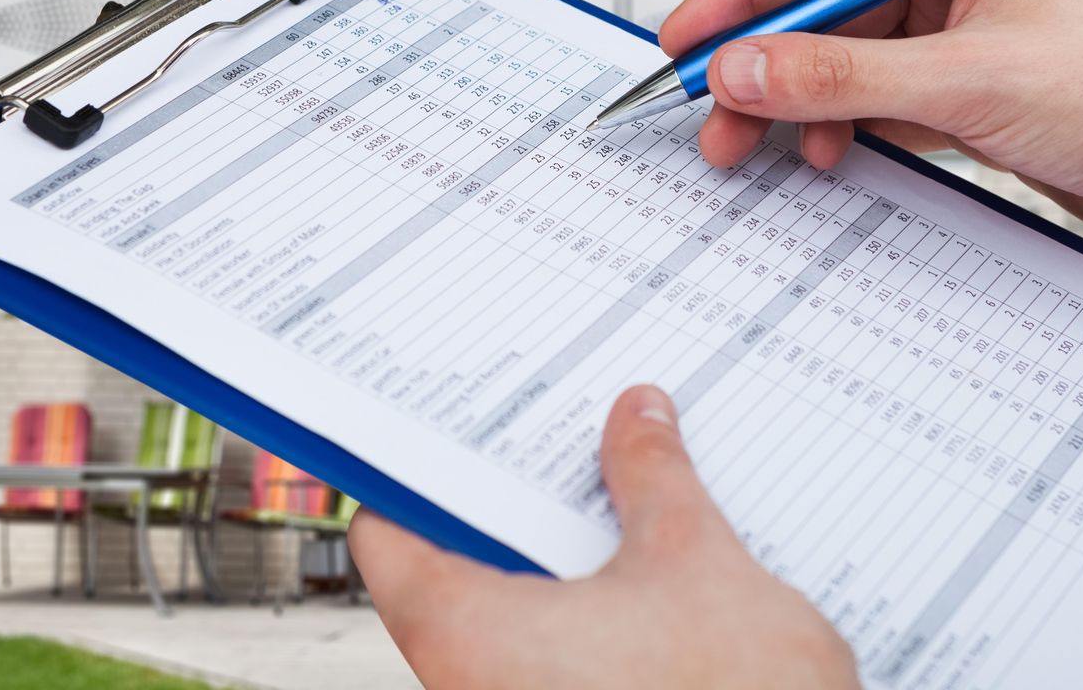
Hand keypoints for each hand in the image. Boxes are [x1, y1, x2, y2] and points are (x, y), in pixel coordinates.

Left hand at [351, 385, 859, 689]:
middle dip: (516, 504)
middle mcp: (469, 689)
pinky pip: (551, 664)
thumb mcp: (694, 561)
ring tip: (618, 497)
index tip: (457, 430)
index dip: (418, 472)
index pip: (388, 535)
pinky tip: (647, 580)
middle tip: (559, 443)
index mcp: (465, 635)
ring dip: (560, 562)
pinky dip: (587, 618)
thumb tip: (639, 420)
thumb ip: (655, 481)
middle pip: (455, 569)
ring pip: (510, 621)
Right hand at [661, 0, 1082, 254]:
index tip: (682, 39)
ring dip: (800, 108)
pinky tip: (825, 158)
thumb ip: (843, 76)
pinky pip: (884, 105)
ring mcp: (967, 35)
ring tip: (753, 152)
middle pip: (827, 13)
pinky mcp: (977, 93)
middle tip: (705, 116)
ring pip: (849, 65)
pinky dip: (848, 131)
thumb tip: (743, 68)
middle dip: (763, 67)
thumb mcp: (967, 82)